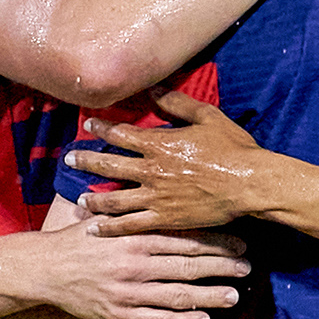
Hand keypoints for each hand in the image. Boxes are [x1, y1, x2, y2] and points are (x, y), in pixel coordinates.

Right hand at [10, 220, 249, 318]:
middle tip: (248, 268)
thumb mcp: (107, 215)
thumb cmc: (78, 238)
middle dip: (223, 266)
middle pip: (190, 264)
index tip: (241, 241)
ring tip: (235, 296)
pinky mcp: (120, 314)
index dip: (217, 240)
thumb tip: (162, 188)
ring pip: (179, 294)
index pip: (186, 236)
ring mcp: (129, 291)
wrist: (43, 269)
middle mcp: (136, 263)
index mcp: (135, 234)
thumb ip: (135, 208)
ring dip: (211, 295)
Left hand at [65, 91, 266, 236]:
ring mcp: (156, 197)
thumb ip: (177, 104)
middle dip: (85, 162)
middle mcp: (152, 170)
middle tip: (69, 160)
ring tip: (80, 200)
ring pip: (114, 200)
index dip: (102, 130)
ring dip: (93, 199)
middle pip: (108, 166)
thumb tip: (153, 89)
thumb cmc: (234, 149)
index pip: (121, 135)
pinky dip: (111, 229)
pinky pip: (131, 226)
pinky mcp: (166, 219)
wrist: (250, 184)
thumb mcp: (207, 117)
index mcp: (160, 144)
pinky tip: (97, 230)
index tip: (88, 126)